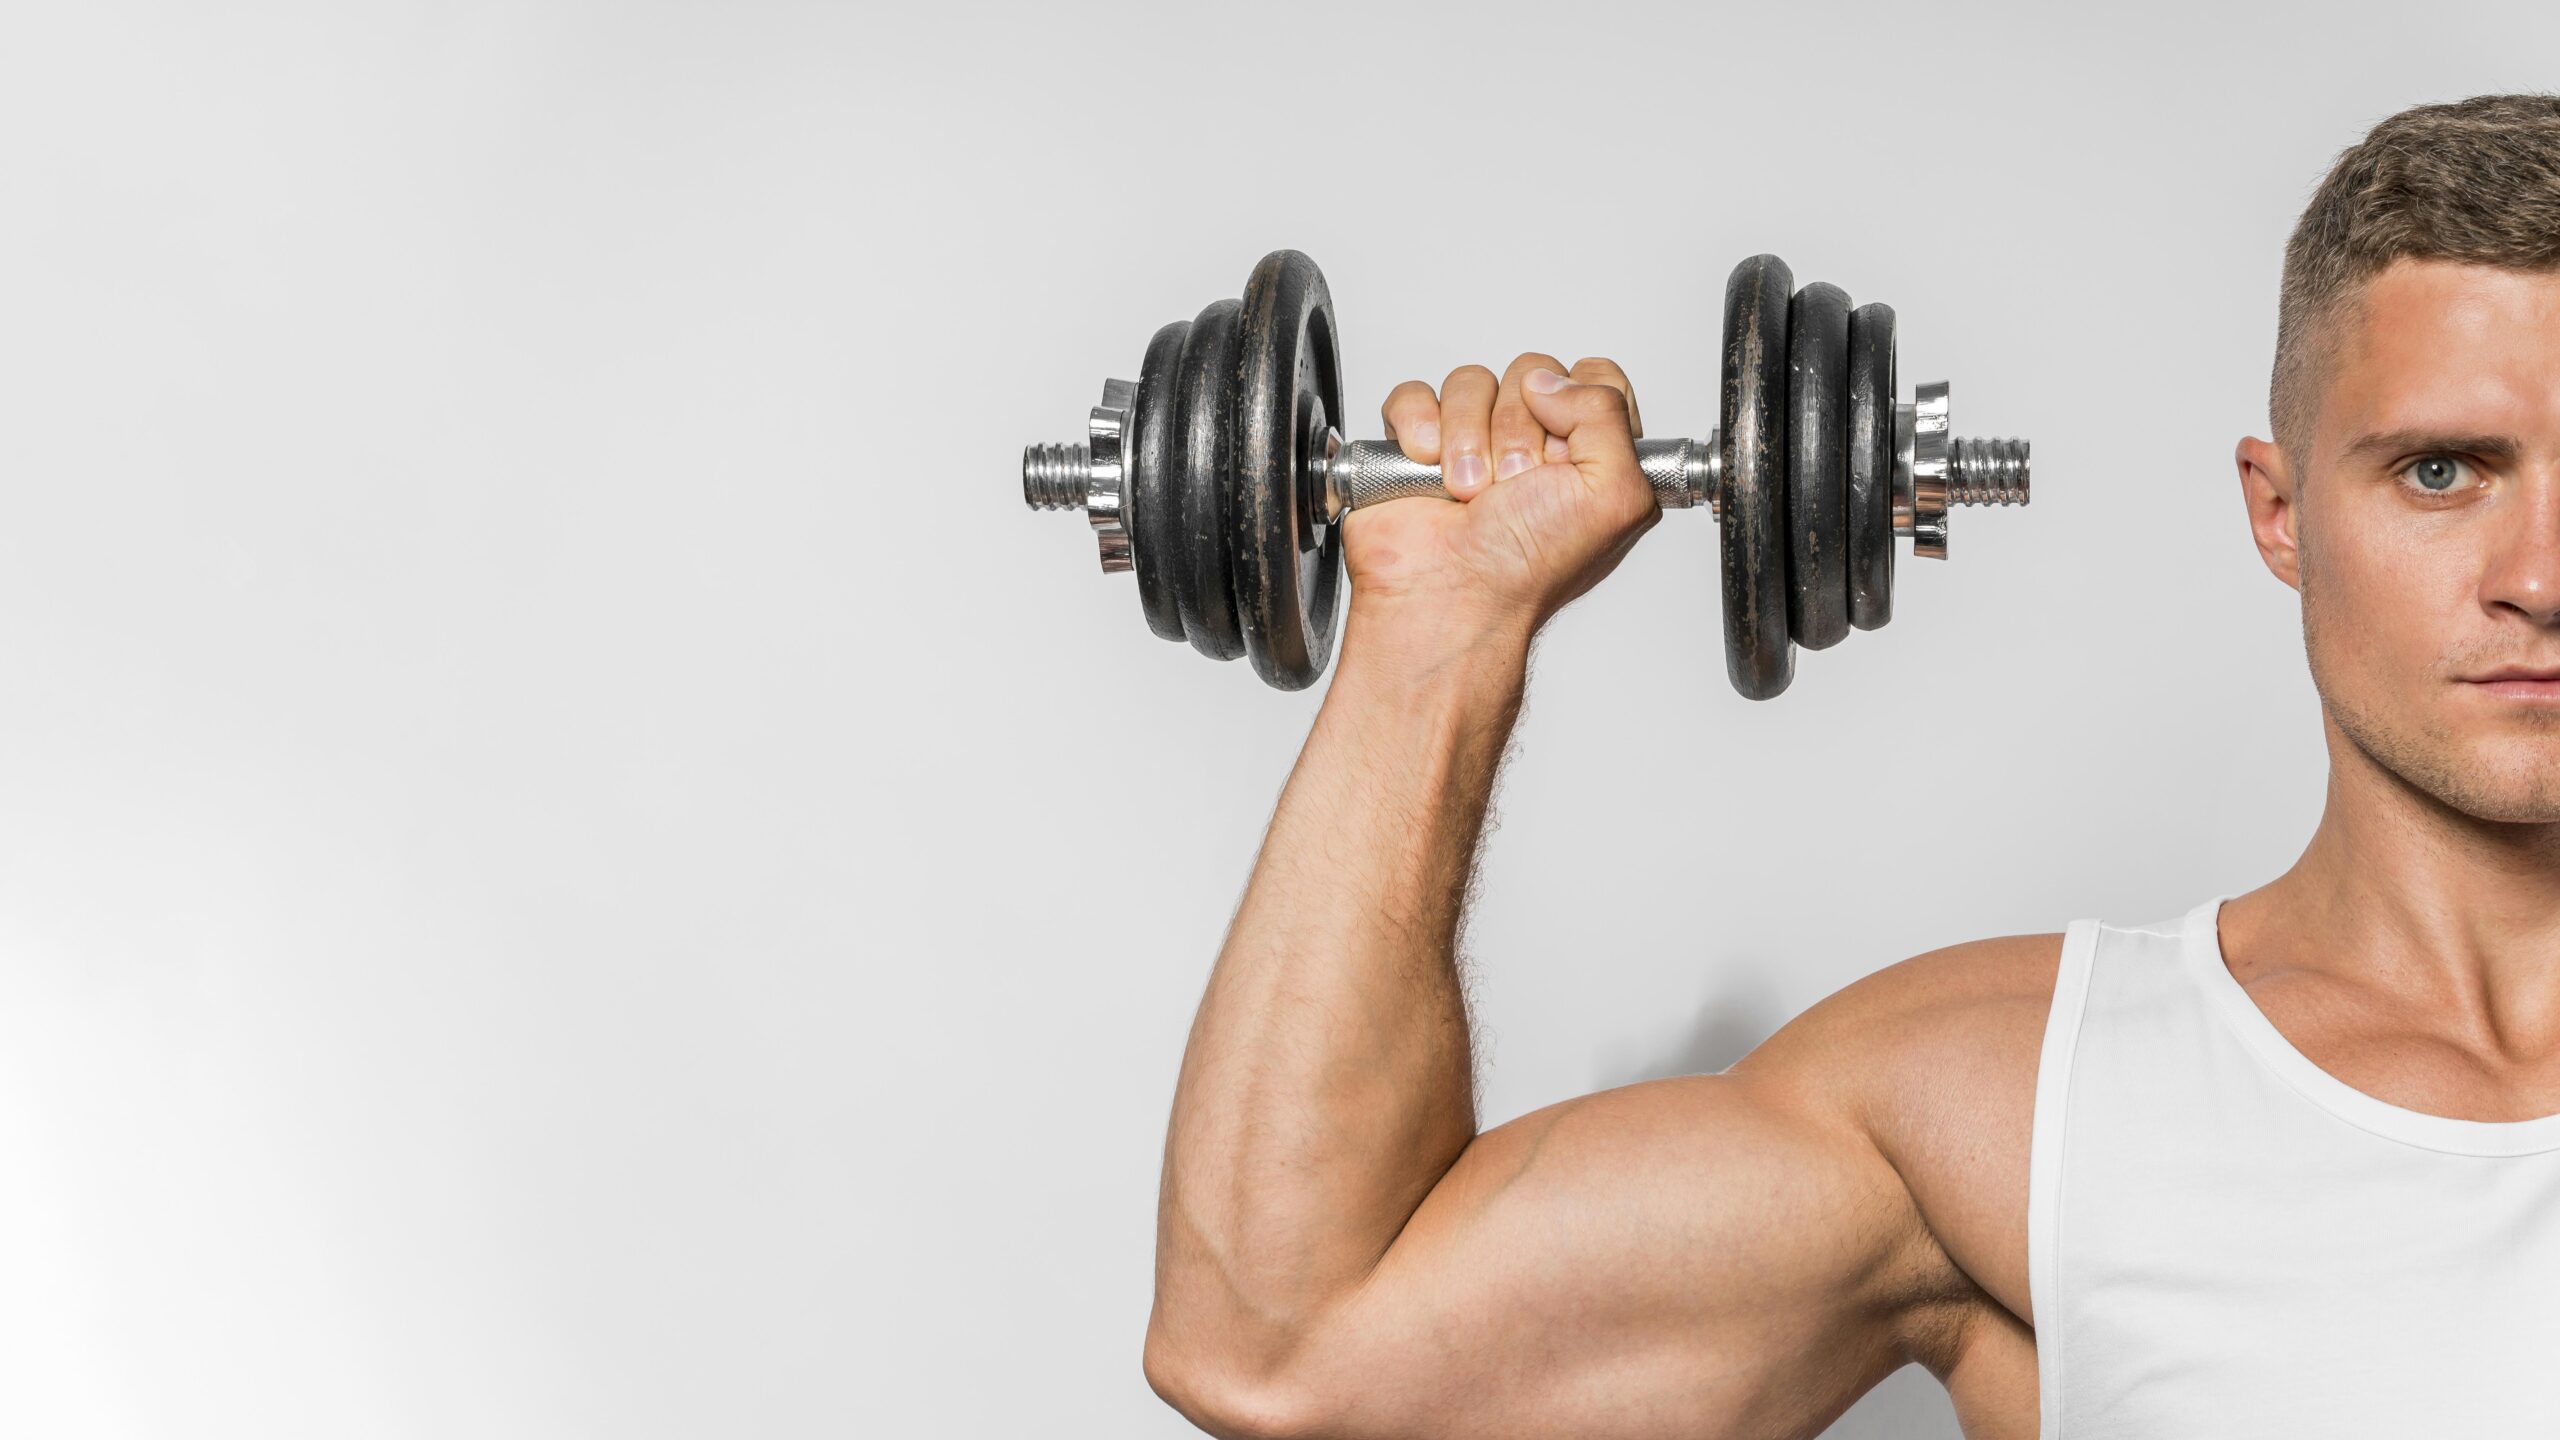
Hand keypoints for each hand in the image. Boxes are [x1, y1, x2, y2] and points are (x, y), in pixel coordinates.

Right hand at [1346, 353, 1659, 643]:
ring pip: (1472, 383)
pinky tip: (1428, 471)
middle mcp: (1535, 447)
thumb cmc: (1528, 568)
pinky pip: (1416, 396)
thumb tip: (1552, 382)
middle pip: (1531, 374)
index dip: (1579, 405)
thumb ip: (1610, 415)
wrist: (1450, 596)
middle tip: (1515, 484)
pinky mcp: (1421, 444)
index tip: (1567, 454)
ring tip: (1470, 491)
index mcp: (1591, 456)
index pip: (1596, 379)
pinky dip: (1419, 428)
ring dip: (1468, 438)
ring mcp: (1475, 442)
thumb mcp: (1617, 496)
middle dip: (1518, 430)